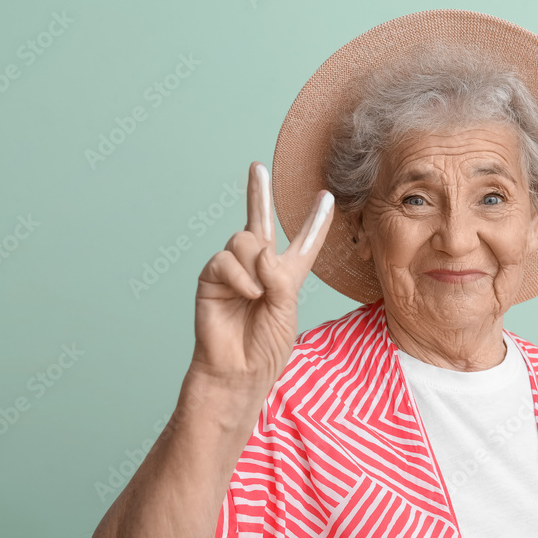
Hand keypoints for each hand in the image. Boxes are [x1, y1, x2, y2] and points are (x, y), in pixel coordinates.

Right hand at [189, 161, 333, 401]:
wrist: (237, 371)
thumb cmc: (266, 347)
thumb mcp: (287, 310)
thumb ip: (280, 276)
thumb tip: (261, 249)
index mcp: (286, 277)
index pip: (303, 243)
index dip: (315, 222)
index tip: (326, 198)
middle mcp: (258, 268)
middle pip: (259, 222)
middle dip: (258, 193)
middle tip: (257, 167)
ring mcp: (234, 271)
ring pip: (245, 240)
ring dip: (256, 266)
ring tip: (258, 294)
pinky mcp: (212, 278)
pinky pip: (226, 259)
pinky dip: (241, 277)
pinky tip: (247, 295)